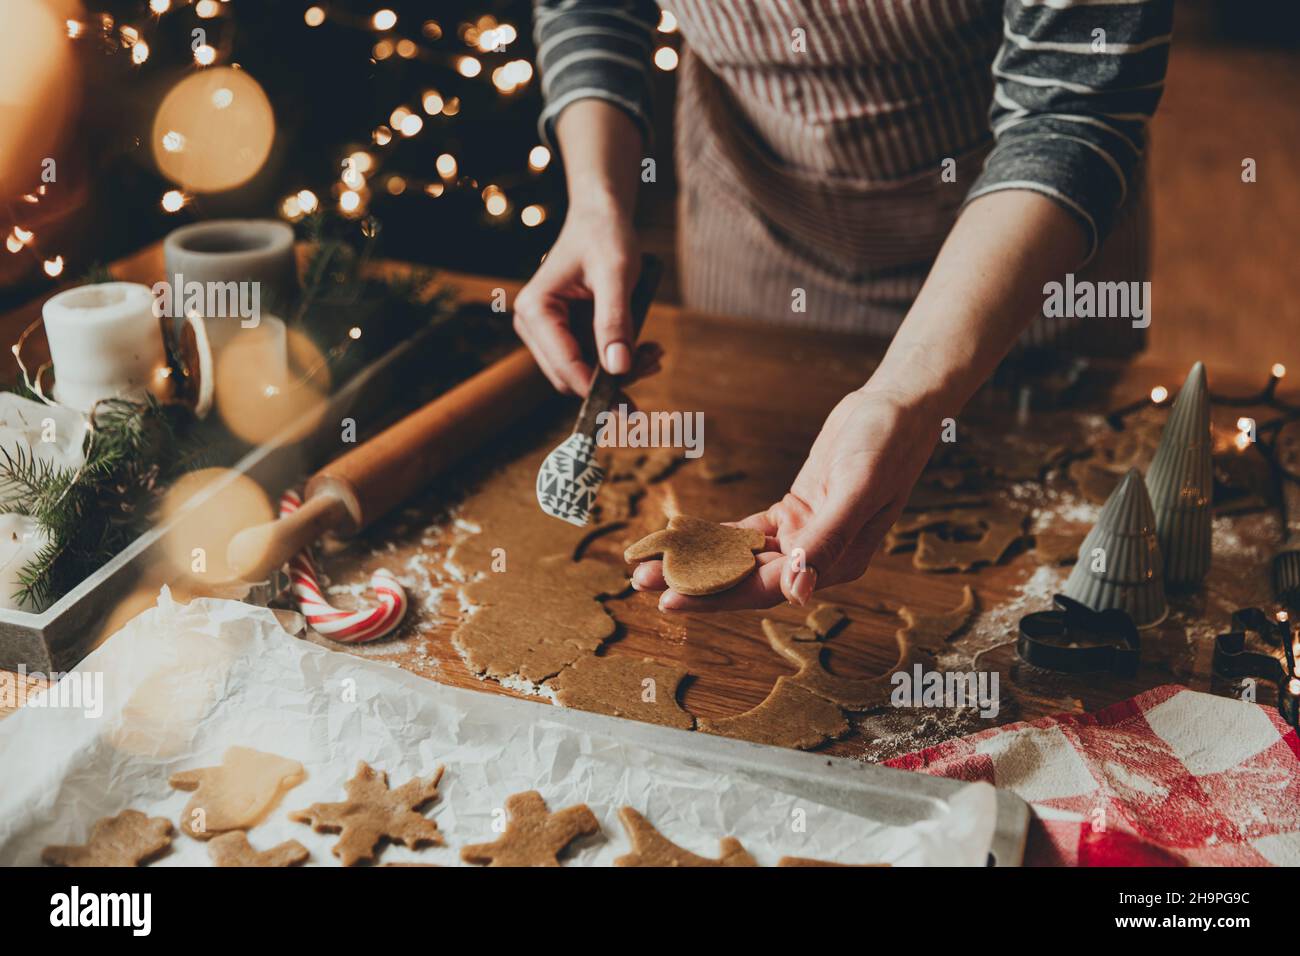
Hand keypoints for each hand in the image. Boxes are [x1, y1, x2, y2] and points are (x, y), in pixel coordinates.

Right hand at [513, 201, 659, 394]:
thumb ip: (615, 321)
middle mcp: (534, 325)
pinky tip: (645, 348)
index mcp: (535, 311)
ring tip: (655, 352)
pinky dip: (620, 359)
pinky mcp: (567, 333)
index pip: (565, 368)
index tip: (630, 405)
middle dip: (613, 380)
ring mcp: (549, 332)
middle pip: (572, 377)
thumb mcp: (616, 274)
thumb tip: (618, 369)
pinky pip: (592, 360)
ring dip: (621, 371)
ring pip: (584, 373)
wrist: (601, 216)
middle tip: (654, 362)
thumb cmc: (605, 235)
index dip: (596, 390)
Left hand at [630, 386, 944, 610]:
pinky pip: (749, 532)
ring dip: (699, 560)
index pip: (765, 589)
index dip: (715, 596)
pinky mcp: (797, 511)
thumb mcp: (858, 487)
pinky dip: (717, 535)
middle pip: (745, 579)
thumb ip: (827, 538)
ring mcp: (807, 535)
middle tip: (641, 581)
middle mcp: (820, 556)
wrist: (899, 405)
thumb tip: (798, 590)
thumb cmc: (887, 442)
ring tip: (650, 562)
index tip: (669, 598)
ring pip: (742, 557)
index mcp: (838, 562)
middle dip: (694, 582)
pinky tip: (683, 537)